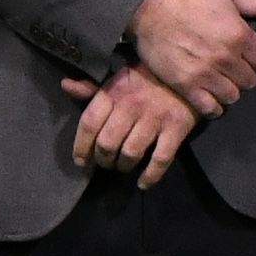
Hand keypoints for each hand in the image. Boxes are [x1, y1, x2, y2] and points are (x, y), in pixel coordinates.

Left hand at [72, 69, 193, 186]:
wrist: (189, 73)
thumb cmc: (149, 78)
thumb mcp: (119, 78)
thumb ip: (93, 88)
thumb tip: (66, 86)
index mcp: (115, 92)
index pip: (89, 122)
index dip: (81, 146)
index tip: (80, 161)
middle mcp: (132, 105)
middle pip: (107, 143)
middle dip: (103, 160)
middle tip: (105, 164)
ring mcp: (155, 118)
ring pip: (130, 153)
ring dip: (123, 166)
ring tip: (122, 167)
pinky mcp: (177, 128)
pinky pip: (160, 159)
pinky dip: (150, 176)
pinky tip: (143, 183)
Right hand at [127, 0, 255, 113]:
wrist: (149, 9)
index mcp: (239, 35)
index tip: (248, 56)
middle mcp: (226, 58)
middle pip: (250, 81)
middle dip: (244, 74)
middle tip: (232, 69)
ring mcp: (206, 74)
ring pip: (233, 96)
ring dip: (229, 90)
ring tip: (221, 82)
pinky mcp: (187, 86)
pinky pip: (210, 108)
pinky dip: (213, 106)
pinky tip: (210, 97)